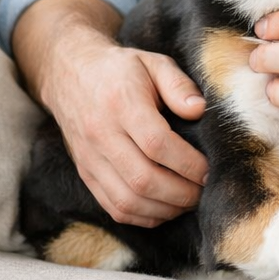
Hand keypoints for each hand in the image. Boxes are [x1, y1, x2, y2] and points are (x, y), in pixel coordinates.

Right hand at [23, 0, 209, 226]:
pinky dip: (143, 216)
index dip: (187, 163)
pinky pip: (113, 207)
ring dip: (164, 209)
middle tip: (204, 191)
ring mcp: (90, 159)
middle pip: (143, 179)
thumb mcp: (154, 63)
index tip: (209, 169)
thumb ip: (179, 85)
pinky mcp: (86, 173)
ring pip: (127, 200)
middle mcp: (101, 135)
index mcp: (121, 104)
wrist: (70, 74)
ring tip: (189, 202)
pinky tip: (165, 208)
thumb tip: (200, 110)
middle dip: (181, 193)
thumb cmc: (121, 69)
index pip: (156, 144)